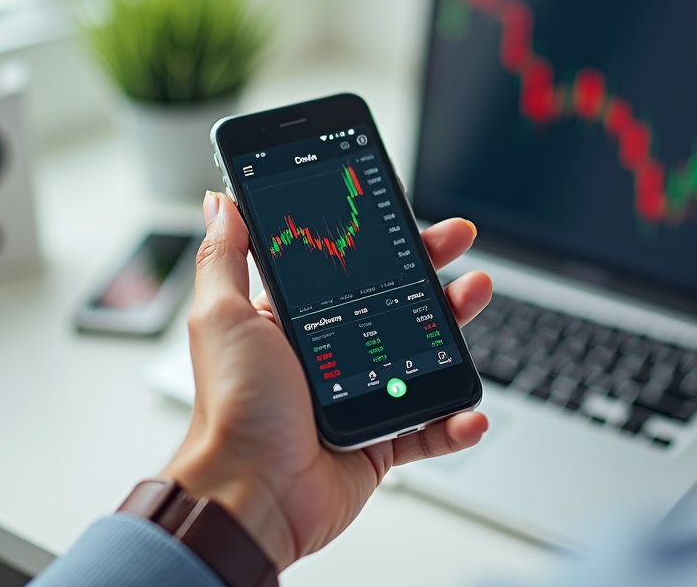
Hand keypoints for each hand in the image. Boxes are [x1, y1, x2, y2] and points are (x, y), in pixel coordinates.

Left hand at [163, 192, 491, 570]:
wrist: (249, 495)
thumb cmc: (231, 408)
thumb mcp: (222, 317)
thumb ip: (225, 257)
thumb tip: (221, 202)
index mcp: (293, 322)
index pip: (348, 268)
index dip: (381, 240)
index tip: (407, 215)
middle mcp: (329, 354)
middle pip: (394, 302)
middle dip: (431, 268)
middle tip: (458, 240)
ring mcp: (358, 396)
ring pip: (420, 354)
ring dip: (454, 326)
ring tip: (474, 296)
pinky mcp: (378, 442)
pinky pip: (427, 427)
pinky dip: (453, 420)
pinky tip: (470, 409)